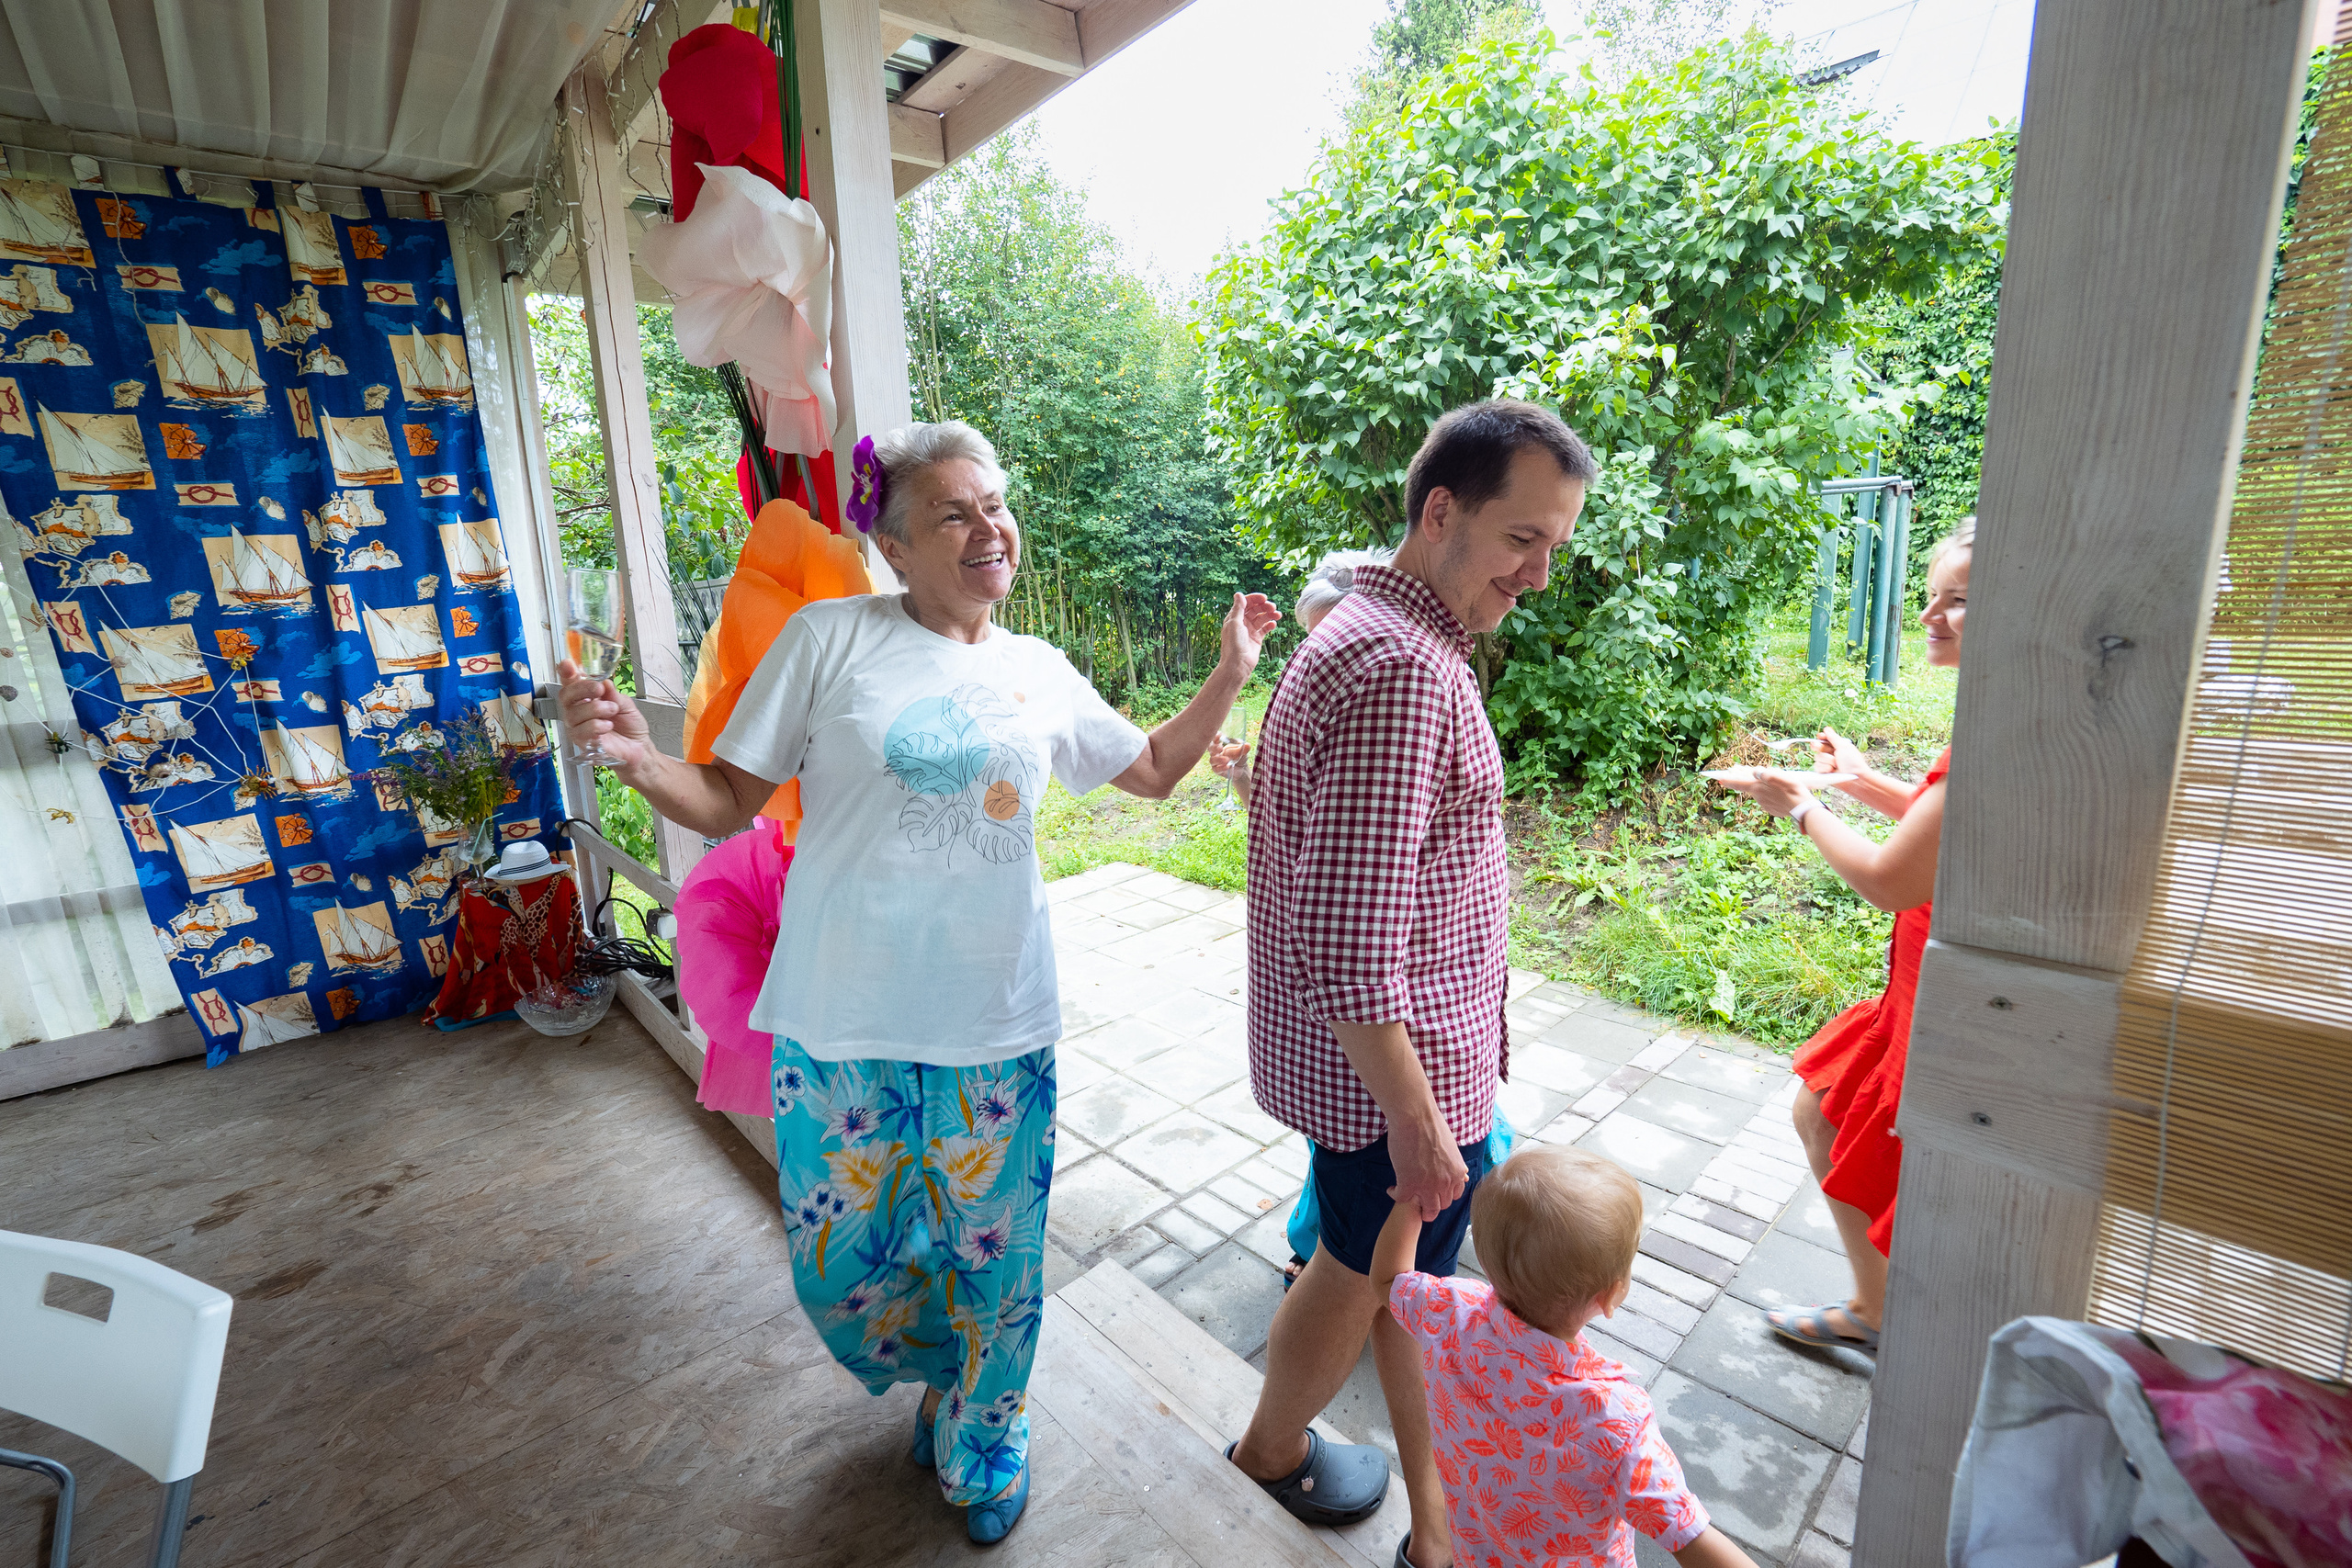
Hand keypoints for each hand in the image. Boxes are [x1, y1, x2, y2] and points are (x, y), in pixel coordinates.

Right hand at [557, 657, 654, 773]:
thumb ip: (614, 694)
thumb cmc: (630, 726)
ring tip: (612, 710)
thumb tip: (605, 683)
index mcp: (586, 697)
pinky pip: (581, 731)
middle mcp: (578, 711)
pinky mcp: (583, 742)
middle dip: (582, 689)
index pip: (571, 683)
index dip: (566, 673)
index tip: (568, 664)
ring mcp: (578, 727)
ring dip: (595, 709)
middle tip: (599, 689)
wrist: (638, 748)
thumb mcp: (626, 704)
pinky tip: (607, 725)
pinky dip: (596, 725)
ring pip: (573, 714)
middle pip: (566, 695)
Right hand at [1209, 738, 1250, 778]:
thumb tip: (1247, 745)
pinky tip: (1227, 767)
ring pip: (1212, 760)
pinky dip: (1221, 768)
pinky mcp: (1217, 770)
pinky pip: (1216, 769)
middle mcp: (1215, 752)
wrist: (1242, 769)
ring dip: (1219, 759)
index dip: (1215, 737)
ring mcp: (1215, 762)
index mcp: (1220, 744)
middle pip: (1210, 748)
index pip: (1214, 739)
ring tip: (1227, 760)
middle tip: (1221, 748)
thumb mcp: (1242, 750)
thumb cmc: (1239, 755)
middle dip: (1214, 747)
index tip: (1219, 735)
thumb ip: (1243, 748)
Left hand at [1219, 592, 1282, 676]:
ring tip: (1278, 615)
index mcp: (1234, 617)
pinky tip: (1274, 624)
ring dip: (1270, 614)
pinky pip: (1265, 628)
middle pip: (1255, 609)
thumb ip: (1238, 608)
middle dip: (1264, 606)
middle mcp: (1242, 622)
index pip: (1246, 603)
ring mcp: (1250, 630)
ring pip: (1262, 618)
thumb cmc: (1233, 644)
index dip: (1255, 599)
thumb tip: (1238, 593)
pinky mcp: (1257, 638)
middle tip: (1273, 607)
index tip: (1264, 599)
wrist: (1238, 664)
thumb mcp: (1235, 623)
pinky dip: (1270, 624)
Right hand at [1387, 1114, 1468, 1221]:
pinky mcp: (1407, 1184)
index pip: (1454, 1196)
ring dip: (1417, 1207)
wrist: (1415, 1117)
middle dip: (1431, 1205)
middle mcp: (1444, 1183)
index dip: (1443, 1195)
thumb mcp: (1452, 1148)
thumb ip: (1456, 1164)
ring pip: (1426, 1210)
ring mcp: (1426, 1186)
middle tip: (1420, 1200)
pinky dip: (1395, 1194)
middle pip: (1441, 1206)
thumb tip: (1463, 1174)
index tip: (1434, 1192)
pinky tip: (1392, 1188)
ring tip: (1408, 1198)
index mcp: (1456, 1173)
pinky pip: (1401, 1199)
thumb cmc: (1432, 1125)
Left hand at [1714, 767, 1816, 819]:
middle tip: (1744, 772)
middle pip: (1749, 786)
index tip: (1719, 778)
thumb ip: (1767, 774)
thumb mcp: (1782, 777)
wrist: (1804, 810)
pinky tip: (1778, 792)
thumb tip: (1756, 772)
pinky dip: (1768, 794)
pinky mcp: (1771, 809)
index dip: (1728, 780)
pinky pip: (1767, 799)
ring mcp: (1764, 805)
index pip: (1739, 783)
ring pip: (1758, 792)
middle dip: (1745, 779)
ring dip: (1760, 786)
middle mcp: (1758, 798)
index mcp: (1758, 788)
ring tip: (1769, 781)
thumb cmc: (1794, 791)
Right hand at [1814, 727, 1867, 775]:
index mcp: (1837, 746)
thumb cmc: (1853, 762)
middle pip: (1818, 746)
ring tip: (1836, 765)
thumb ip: (1833, 738)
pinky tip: (1831, 771)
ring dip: (1826, 760)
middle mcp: (1831, 754)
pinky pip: (1817, 767)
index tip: (1820, 736)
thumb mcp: (1844, 747)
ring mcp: (1827, 763)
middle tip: (1819, 747)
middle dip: (1819, 747)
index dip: (1821, 737)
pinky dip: (1824, 768)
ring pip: (1817, 757)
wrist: (1855, 779)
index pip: (1825, 739)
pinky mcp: (1823, 772)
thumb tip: (1826, 728)